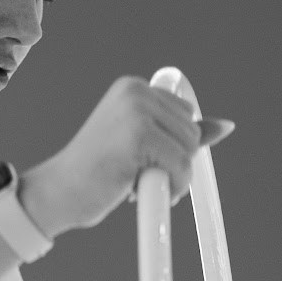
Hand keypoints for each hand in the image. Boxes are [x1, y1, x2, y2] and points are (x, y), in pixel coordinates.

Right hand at [22, 78, 232, 235]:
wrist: (57, 193)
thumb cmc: (95, 174)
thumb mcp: (141, 145)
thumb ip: (177, 132)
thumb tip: (224, 127)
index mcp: (134, 88)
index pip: (185, 115)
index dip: (171, 147)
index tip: (140, 160)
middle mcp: (136, 92)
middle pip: (192, 133)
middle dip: (174, 162)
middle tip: (136, 175)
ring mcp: (137, 113)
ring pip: (190, 152)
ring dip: (172, 178)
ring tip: (135, 182)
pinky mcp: (139, 138)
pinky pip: (181, 169)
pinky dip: (170, 189)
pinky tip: (137, 192)